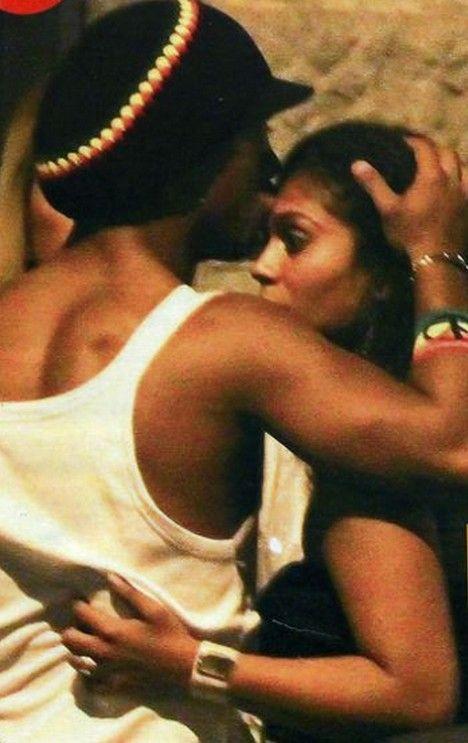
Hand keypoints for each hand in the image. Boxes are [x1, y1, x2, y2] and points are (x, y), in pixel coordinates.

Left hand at [62, 574, 198, 689]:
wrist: (184, 668)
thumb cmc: (170, 634)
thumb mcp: (154, 609)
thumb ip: (130, 593)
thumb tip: (110, 577)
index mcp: (113, 631)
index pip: (82, 614)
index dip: (78, 604)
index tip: (82, 600)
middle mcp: (103, 652)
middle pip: (70, 639)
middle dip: (72, 627)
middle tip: (83, 622)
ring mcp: (106, 672)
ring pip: (76, 661)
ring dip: (77, 649)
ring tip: (88, 640)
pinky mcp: (112, 686)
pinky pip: (88, 681)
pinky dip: (87, 671)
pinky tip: (94, 664)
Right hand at [351, 136, 465, 260]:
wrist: (436, 260)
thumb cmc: (409, 234)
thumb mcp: (388, 210)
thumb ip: (375, 185)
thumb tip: (357, 164)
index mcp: (431, 176)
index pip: (425, 148)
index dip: (413, 141)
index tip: (403, 141)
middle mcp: (452, 180)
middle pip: (447, 152)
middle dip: (434, 148)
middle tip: (421, 152)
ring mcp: (464, 194)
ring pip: (464, 166)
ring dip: (452, 160)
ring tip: (442, 164)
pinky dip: (464, 178)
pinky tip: (458, 184)